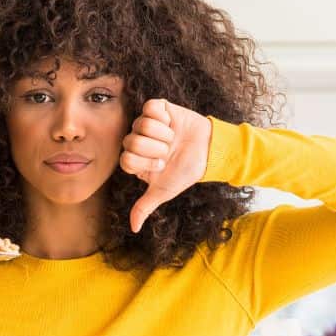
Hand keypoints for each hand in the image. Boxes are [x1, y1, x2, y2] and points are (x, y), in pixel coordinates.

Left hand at [120, 98, 211, 233]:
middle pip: (132, 141)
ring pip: (142, 124)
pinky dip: (164, 117)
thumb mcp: (164, 191)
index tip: (161, 165)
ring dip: (163, 134)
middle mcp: (137, 140)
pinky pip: (150, 108)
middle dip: (155, 149)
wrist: (208, 151)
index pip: (126, 159)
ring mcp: (145, 123)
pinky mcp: (157, 107)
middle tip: (168, 151)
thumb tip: (134, 228)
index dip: (145, 162)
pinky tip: (172, 124)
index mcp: (135, 159)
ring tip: (173, 138)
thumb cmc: (185, 172)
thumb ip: (145, 206)